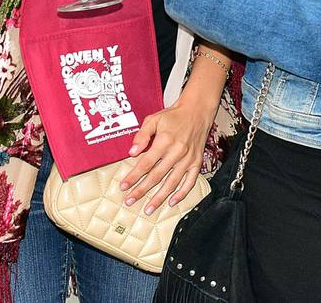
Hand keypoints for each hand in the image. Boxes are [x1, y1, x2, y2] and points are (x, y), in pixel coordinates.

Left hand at [118, 99, 214, 213]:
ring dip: (159, 197)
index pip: (146, 163)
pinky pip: (190, 181)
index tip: (123, 186)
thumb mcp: (154, 119)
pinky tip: (172, 202)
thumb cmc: (173, 116)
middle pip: (157, 176)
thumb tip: (132, 152)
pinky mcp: (197, 162)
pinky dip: (182, 193)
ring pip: (172, 182)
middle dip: (142, 190)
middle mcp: (177, 152)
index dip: (133, 176)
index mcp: (165, 141)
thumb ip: (142, 135)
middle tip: (130, 201)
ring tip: (148, 209)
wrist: (197, 112)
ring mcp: (188, 159)